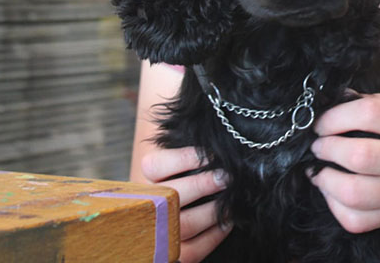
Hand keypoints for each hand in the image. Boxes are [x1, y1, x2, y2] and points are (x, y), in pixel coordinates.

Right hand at [141, 146, 231, 262]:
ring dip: (211, 212)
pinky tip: (229, 221)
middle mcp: (149, 205)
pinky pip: (192, 251)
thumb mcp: (184, 153)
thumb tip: (210, 129)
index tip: (213, 153)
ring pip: (182, 226)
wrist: (184, 204)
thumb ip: (190, 143)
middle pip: (170, 196)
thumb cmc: (190, 171)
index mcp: (147, 177)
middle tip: (227, 176)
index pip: (155, 166)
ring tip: (232, 199)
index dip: (185, 158)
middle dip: (202, 185)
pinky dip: (213, 237)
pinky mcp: (172, 252)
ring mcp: (159, 231)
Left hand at [308, 90, 379, 233]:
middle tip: (319, 144)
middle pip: (359, 156)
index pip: (370, 113)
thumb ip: (379, 102)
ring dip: (326, 179)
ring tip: (320, 169)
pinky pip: (356, 219)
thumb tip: (336, 102)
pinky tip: (334, 191)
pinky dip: (335, 206)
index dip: (336, 116)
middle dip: (327, 147)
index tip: (323, 121)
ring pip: (354, 193)